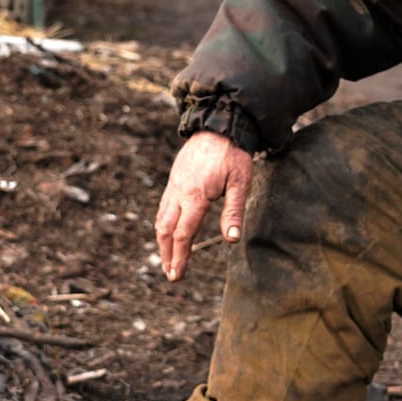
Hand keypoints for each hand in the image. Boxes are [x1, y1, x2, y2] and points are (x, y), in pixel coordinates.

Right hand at [155, 132, 253, 281]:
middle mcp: (179, 192)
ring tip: (167, 259)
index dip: (180, 256)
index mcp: (196, 195)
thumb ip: (234, 211)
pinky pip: (164, 206)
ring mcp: (174, 185)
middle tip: (171, 274)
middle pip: (165, 229)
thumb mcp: (240, 183)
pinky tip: (168, 233)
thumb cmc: (233, 155)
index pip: (183, 233)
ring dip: (162, 241)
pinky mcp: (174, 179)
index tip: (178, 275)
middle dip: (166, 254)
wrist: (218, 125)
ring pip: (161, 218)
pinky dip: (163, 224)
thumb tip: (231, 240)